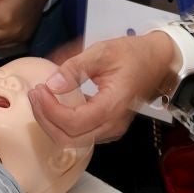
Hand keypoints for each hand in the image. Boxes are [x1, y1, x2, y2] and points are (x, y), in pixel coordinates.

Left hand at [27, 31, 176, 148]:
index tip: (39, 89)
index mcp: (113, 107)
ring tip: (40, 98)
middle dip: (46, 119)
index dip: (50, 110)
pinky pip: (80, 134)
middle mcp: (112, 125)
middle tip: (35, 94)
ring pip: (73, 140)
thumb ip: (75, 68)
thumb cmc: (133, 55)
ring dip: (51, 123)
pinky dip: (62, 123)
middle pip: (69, 138)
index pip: (73, 123)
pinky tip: (53, 104)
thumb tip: (52, 84)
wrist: (159, 61)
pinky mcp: (107, 127)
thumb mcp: (102, 52)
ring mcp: (111, 129)